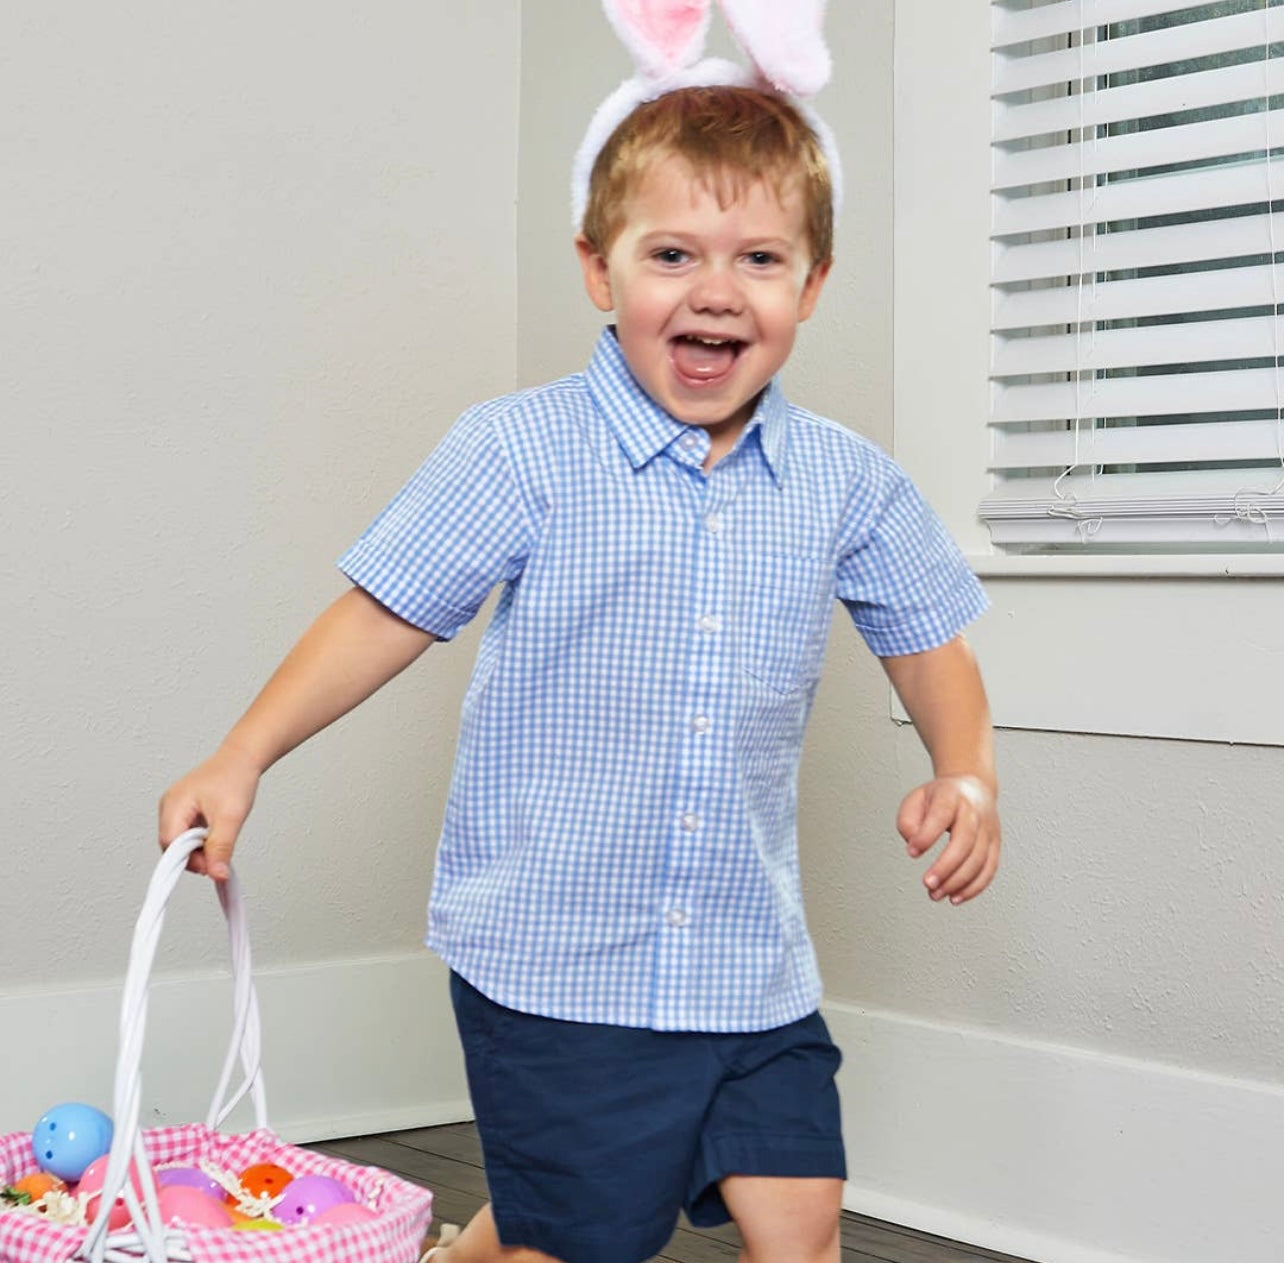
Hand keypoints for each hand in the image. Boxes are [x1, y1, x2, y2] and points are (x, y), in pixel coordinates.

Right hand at [157, 744, 261, 880]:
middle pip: (171, 845)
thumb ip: (221, 848)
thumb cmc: (235, 779)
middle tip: (217, 858)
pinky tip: (214, 837)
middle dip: (193, 856)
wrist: (242, 759)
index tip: (209, 867)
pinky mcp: (183, 808)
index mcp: (174, 804)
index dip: (188, 860)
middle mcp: (169, 805)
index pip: (170, 844)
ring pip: (178, 840)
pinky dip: (198, 840)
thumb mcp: (231, 817)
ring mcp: (174, 806)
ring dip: (197, 848)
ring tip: (218, 842)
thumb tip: (217, 874)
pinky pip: (184, 832)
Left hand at [897, 775, 999, 904]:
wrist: (974, 787)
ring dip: (958, 882)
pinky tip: (956, 897)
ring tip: (936, 894)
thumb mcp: (916, 799)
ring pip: (979, 859)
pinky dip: (974, 887)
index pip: (941, 815)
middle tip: (927, 884)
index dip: (926, 836)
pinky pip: (989, 869)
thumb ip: (908, 821)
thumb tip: (914, 843)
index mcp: (951, 795)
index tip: (912, 852)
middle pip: (964, 841)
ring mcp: (988, 828)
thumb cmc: (940, 797)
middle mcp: (974, 812)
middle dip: (946, 867)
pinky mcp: (996, 844)